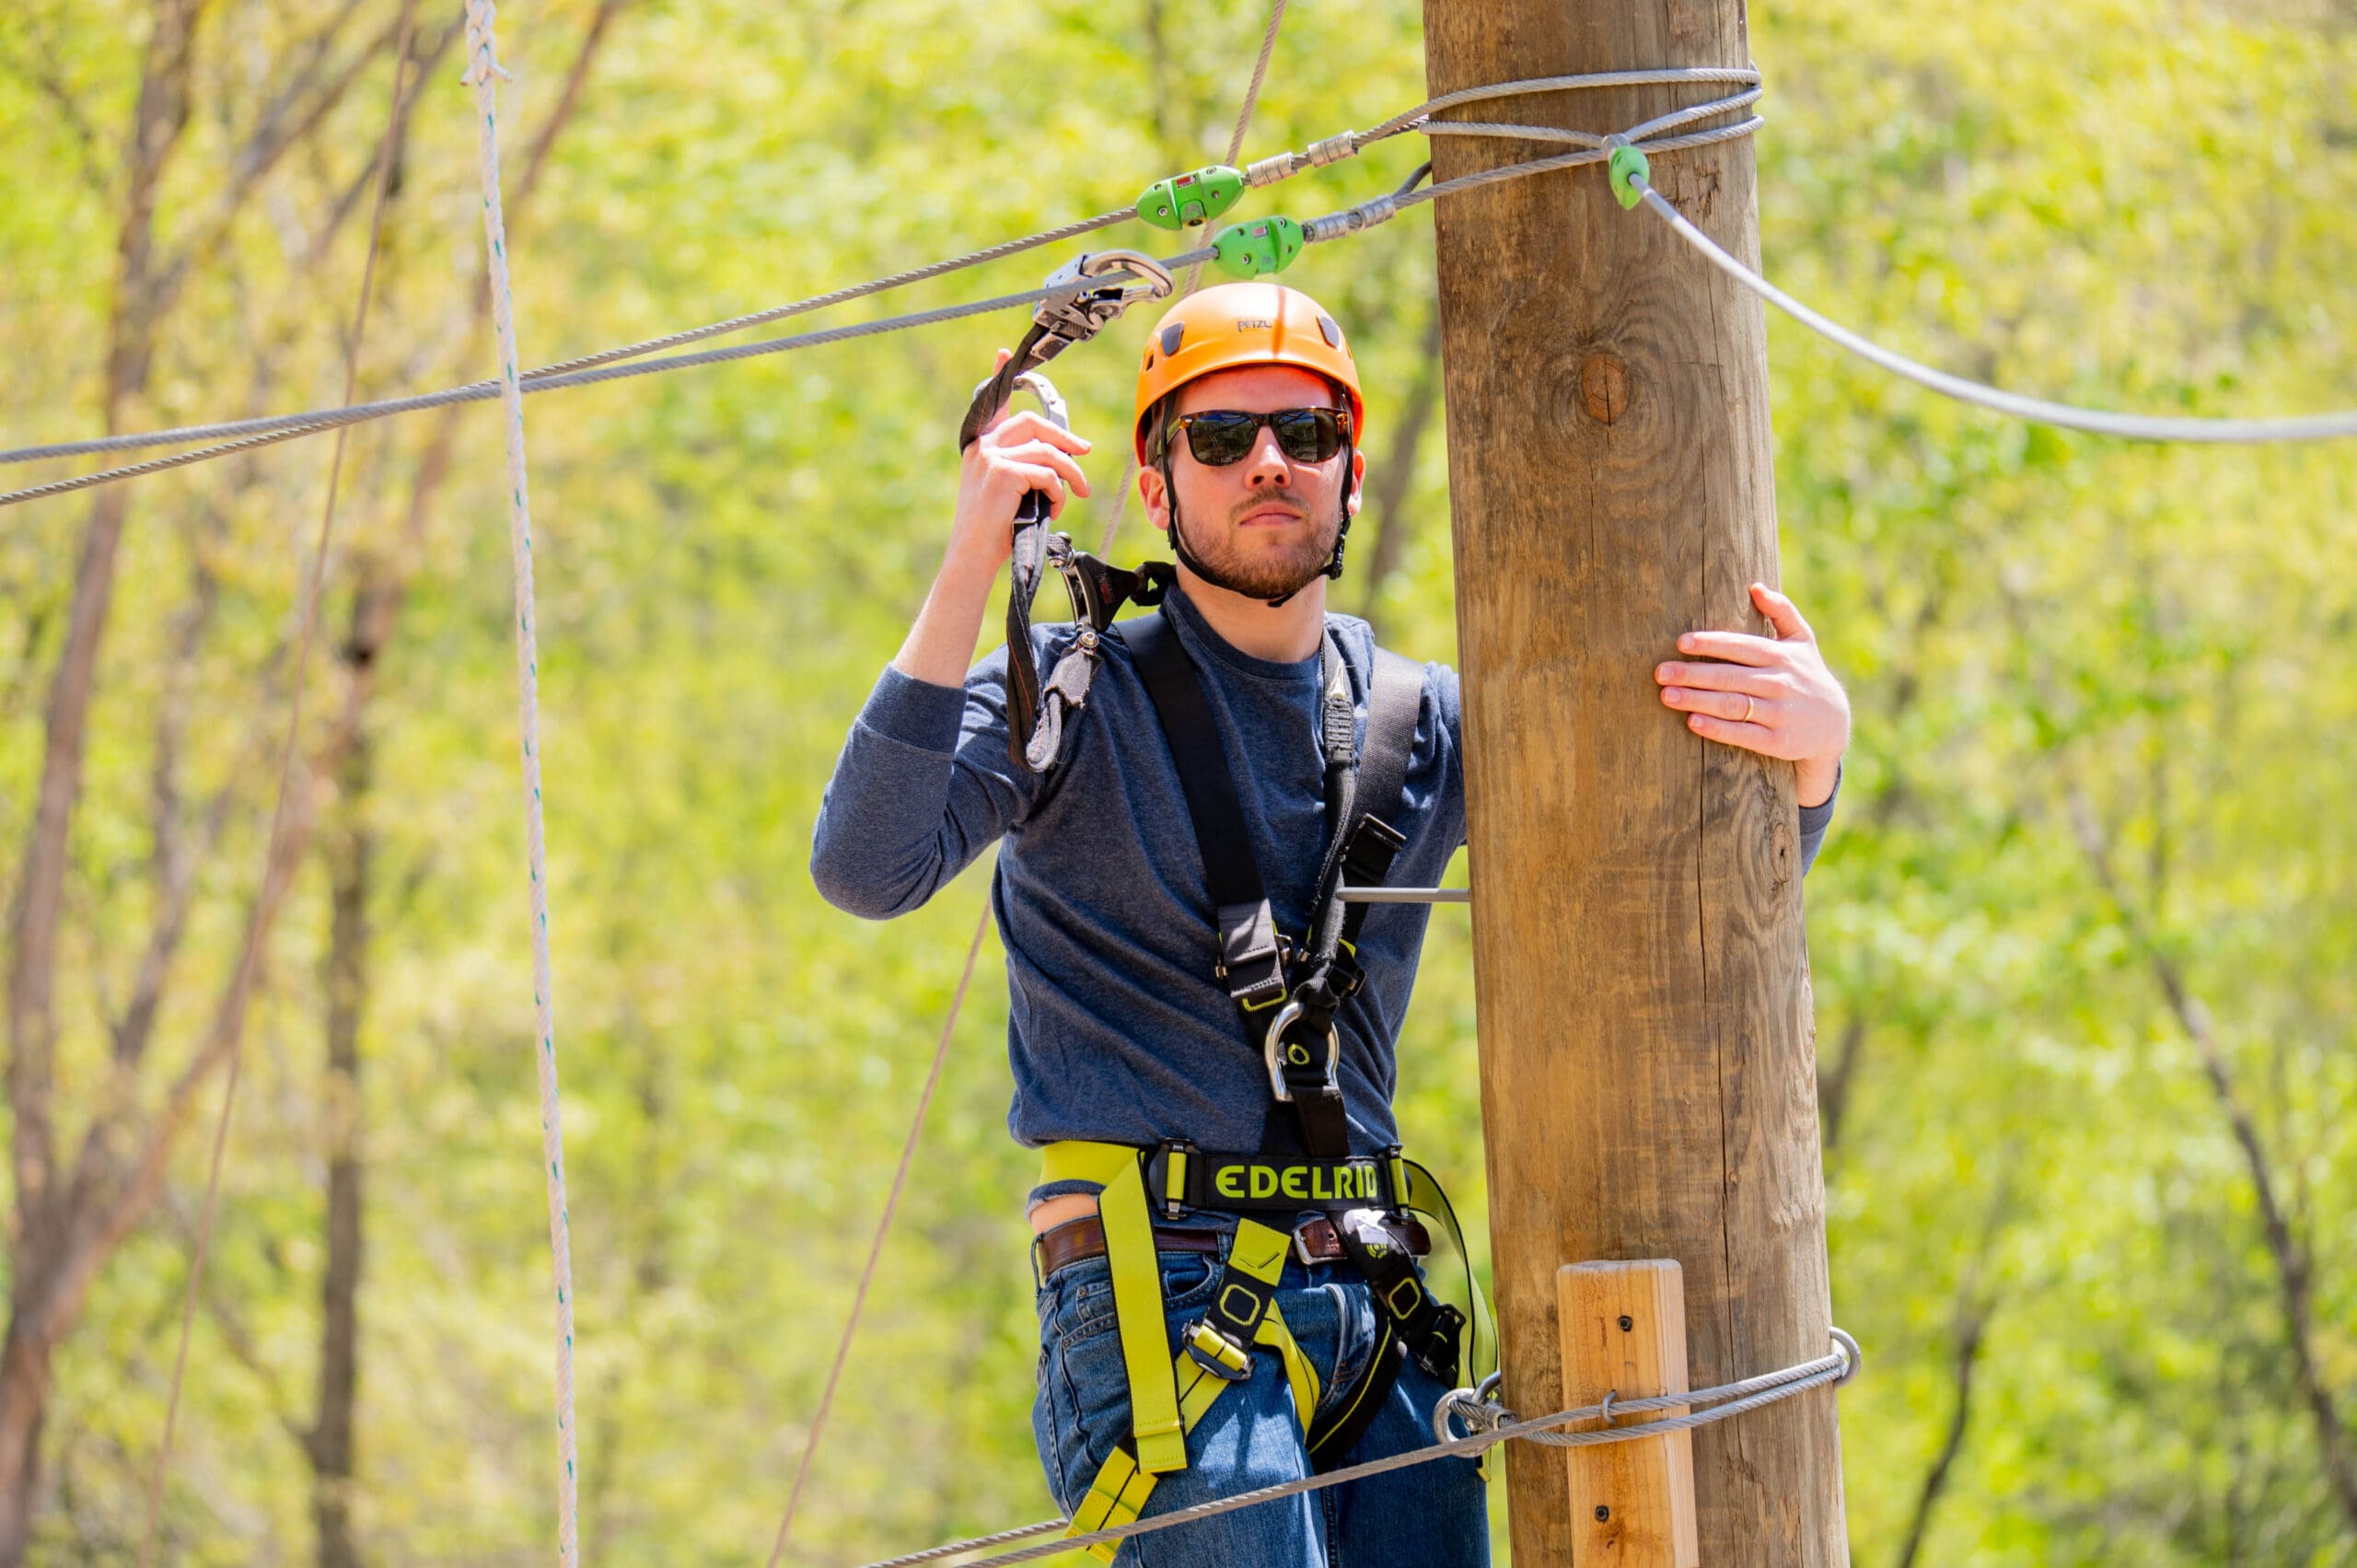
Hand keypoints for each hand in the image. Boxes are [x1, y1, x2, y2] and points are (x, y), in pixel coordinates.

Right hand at [946, 348, 1092, 578]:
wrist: (974, 557)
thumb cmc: (994, 531)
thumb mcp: (1009, 492)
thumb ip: (1025, 469)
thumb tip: (1063, 457)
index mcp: (980, 447)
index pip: (991, 403)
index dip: (999, 376)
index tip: (1005, 354)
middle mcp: (983, 447)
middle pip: (1034, 422)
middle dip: (1066, 437)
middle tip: (1085, 452)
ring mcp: (991, 457)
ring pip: (1048, 451)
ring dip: (1071, 474)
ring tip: (1077, 493)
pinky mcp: (1003, 473)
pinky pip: (1047, 473)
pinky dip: (1058, 493)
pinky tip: (1052, 510)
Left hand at [1655, 583, 1848, 807]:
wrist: (1835, 724)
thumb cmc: (1807, 675)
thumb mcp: (1802, 640)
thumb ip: (1782, 611)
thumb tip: (1755, 586)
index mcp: (1781, 656)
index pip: (1741, 646)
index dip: (1711, 643)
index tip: (1681, 642)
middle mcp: (1780, 682)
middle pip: (1730, 676)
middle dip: (1693, 674)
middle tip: (1660, 672)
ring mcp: (1780, 713)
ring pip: (1733, 704)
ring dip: (1698, 700)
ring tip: (1667, 695)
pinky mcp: (1779, 742)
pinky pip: (1744, 735)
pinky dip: (1718, 728)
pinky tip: (1693, 722)